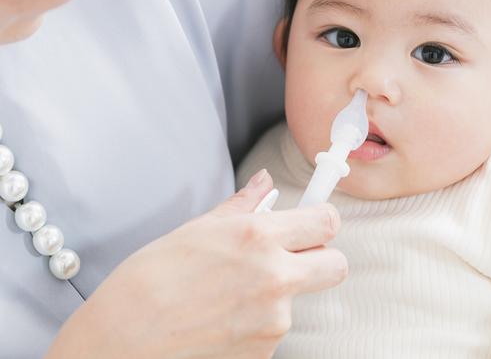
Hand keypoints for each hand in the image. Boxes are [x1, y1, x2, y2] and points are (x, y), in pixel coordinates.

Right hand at [47, 169, 347, 358]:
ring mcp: (273, 319)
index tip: (312, 224)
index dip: (320, 222)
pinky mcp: (265, 352)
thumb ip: (243, 205)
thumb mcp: (197, 229)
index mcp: (258, 236)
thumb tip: (264, 183)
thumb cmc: (148, 281)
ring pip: (299, 299)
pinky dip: (257, 325)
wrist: (120, 341)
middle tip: (291, 258)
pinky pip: (275, 330)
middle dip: (320, 259)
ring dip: (278, 295)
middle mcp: (274, 276)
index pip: (326, 221)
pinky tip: (223, 319)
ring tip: (230, 296)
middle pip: (335, 265)